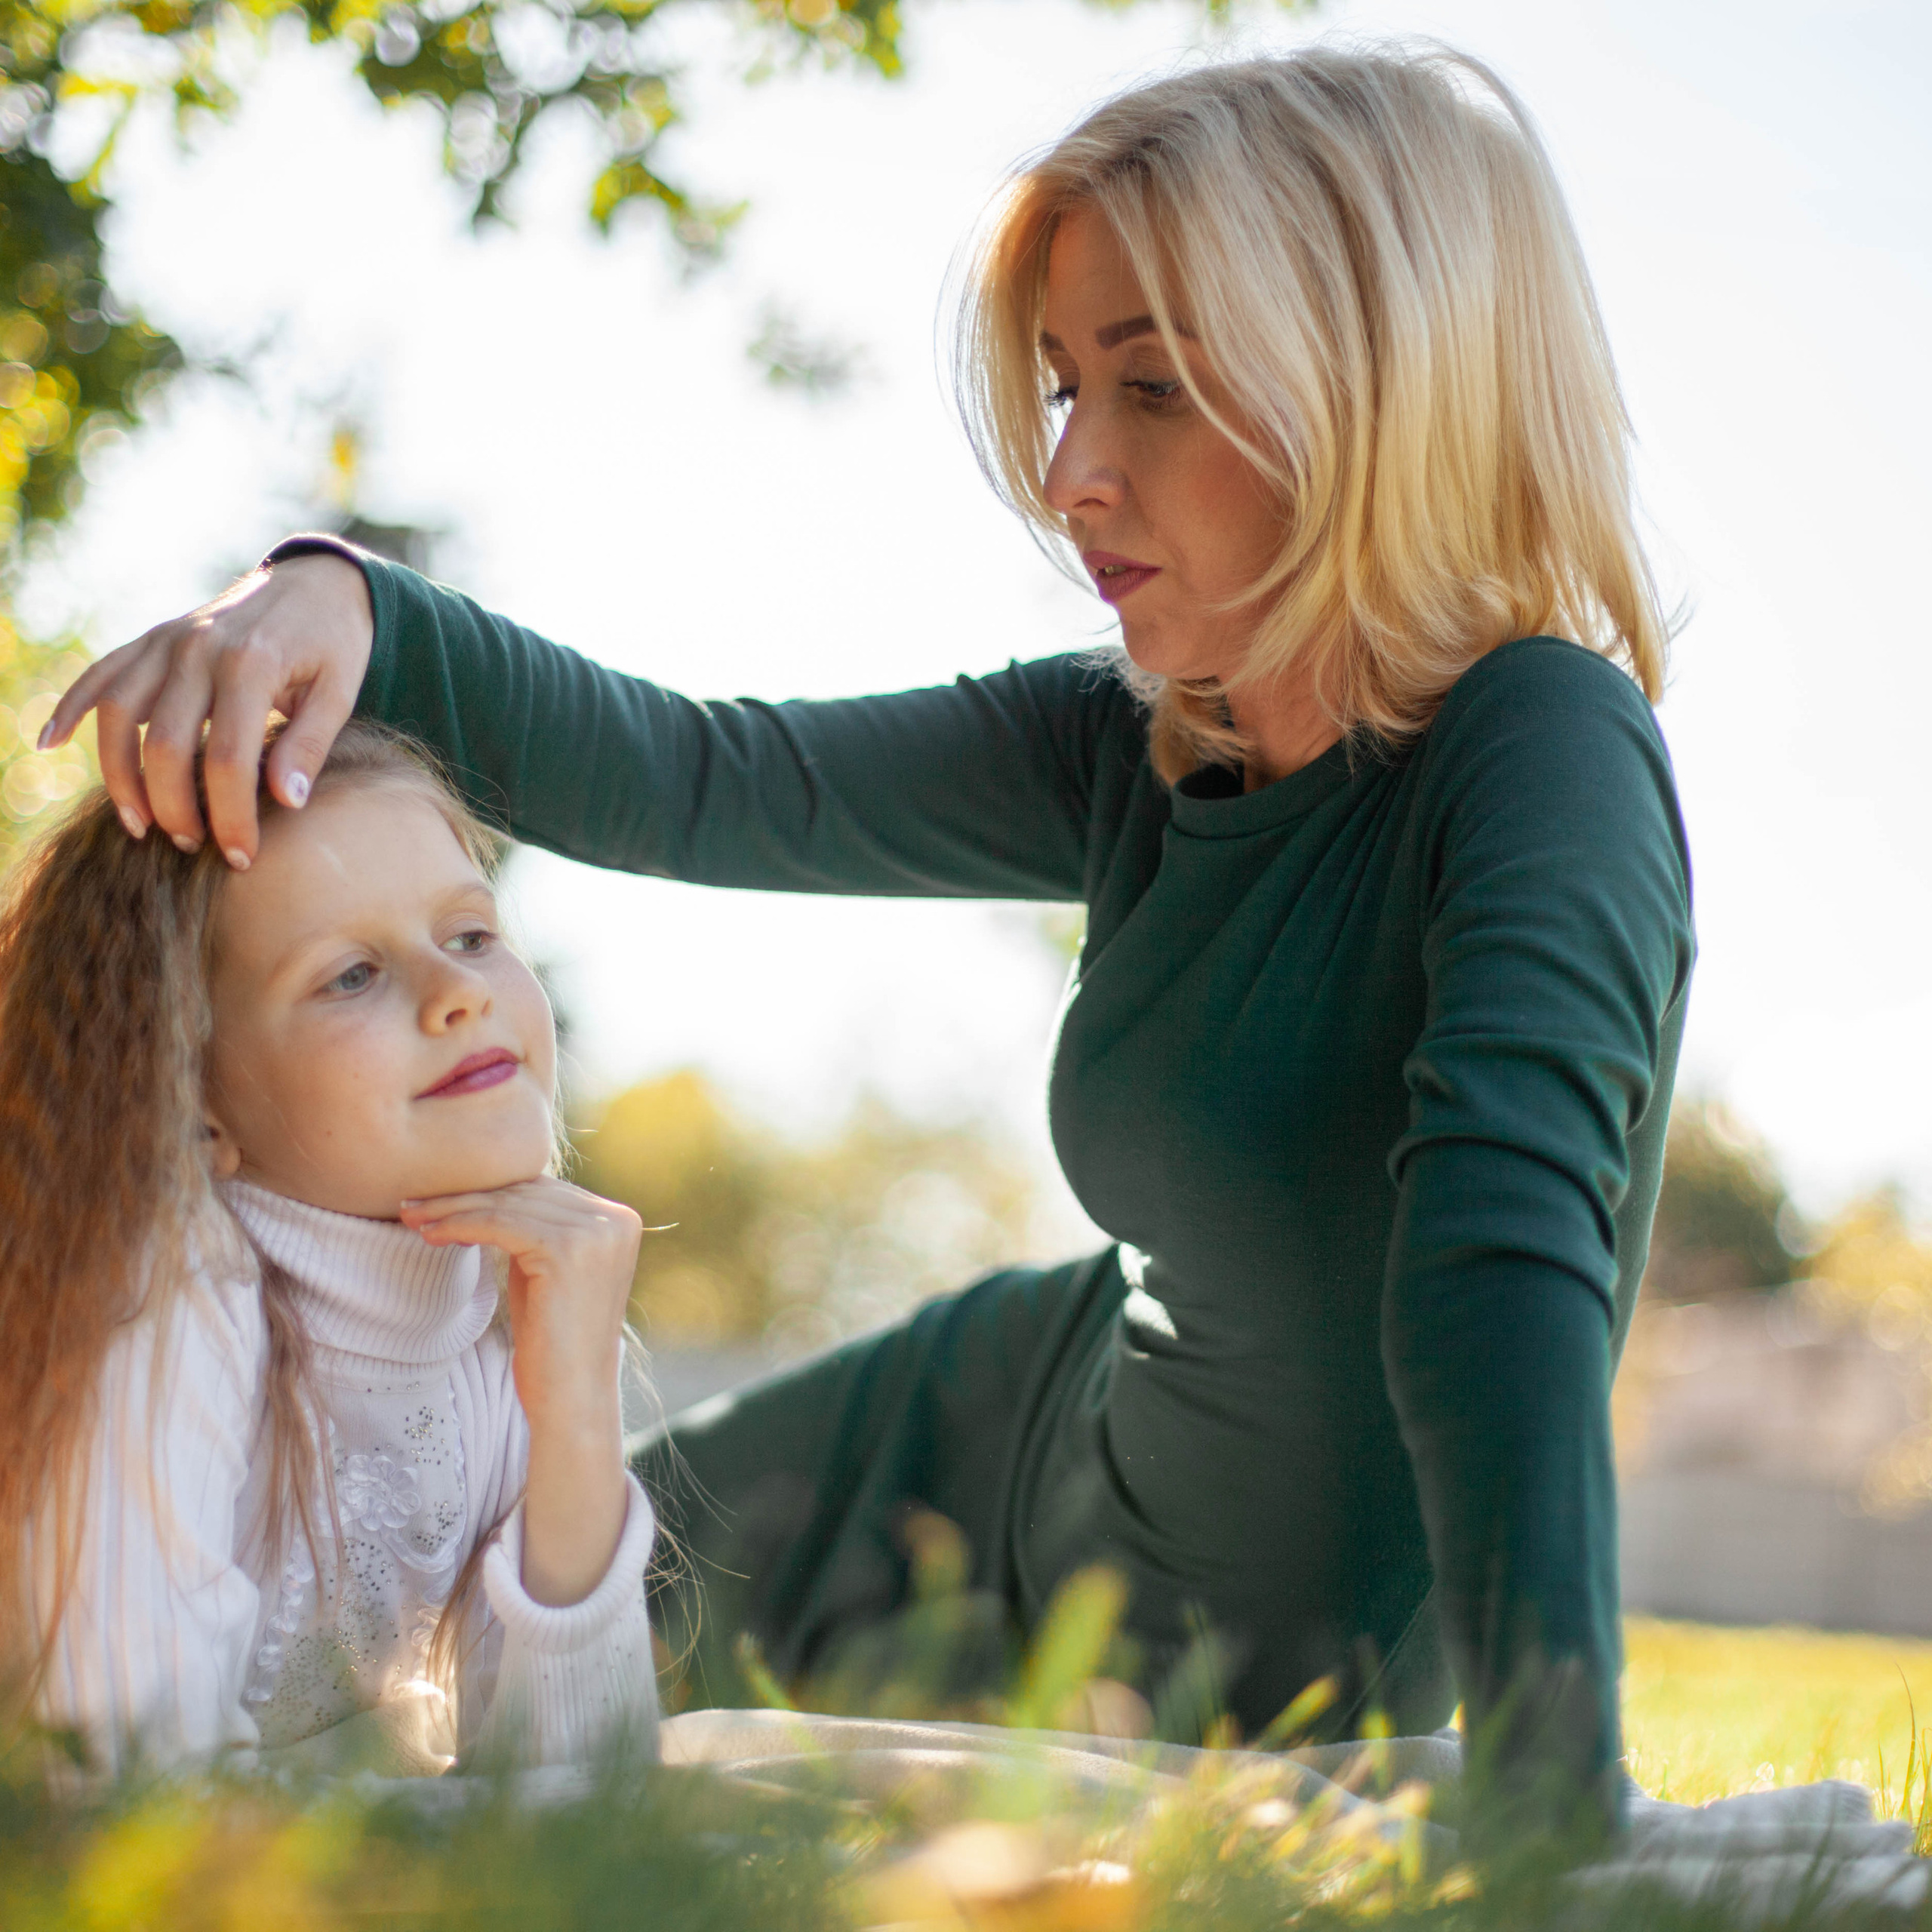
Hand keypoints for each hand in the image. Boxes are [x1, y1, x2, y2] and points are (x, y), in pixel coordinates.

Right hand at [40, 549, 372, 866]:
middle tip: (192, 845)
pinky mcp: (152, 639)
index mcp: (251, 663)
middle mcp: (198, 649)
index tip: (241, 856)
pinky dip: (71, 707)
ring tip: (139, 824)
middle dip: (174, 807)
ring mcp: (168, 641)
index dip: (231, 816)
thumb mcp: (340, 691)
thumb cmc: (334, 643)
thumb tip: (287, 801)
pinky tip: (50, 742)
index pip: (228, 759)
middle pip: (164, 745)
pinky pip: (100, 673)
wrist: (317, 581)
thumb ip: (311, 744)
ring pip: (118, 714)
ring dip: (119, 775)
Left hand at [402, 1178, 642, 1606]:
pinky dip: (460, 1225)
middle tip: (414, 1206)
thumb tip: (487, 1189)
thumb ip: (535, 1227)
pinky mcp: (568, 1249)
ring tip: (412, 1220)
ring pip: (508, 1205)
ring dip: (453, 1209)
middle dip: (464, 1196)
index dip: (488, 1192)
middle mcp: (616, 1219)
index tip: (439, 1200)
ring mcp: (596, 1233)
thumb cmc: (552, 1341)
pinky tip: (431, 1236)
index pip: (543, 1189)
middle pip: (525, 1191)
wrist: (570, 1399)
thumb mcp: (547, 1270)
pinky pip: (501, 1224)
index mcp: (620, 1219)